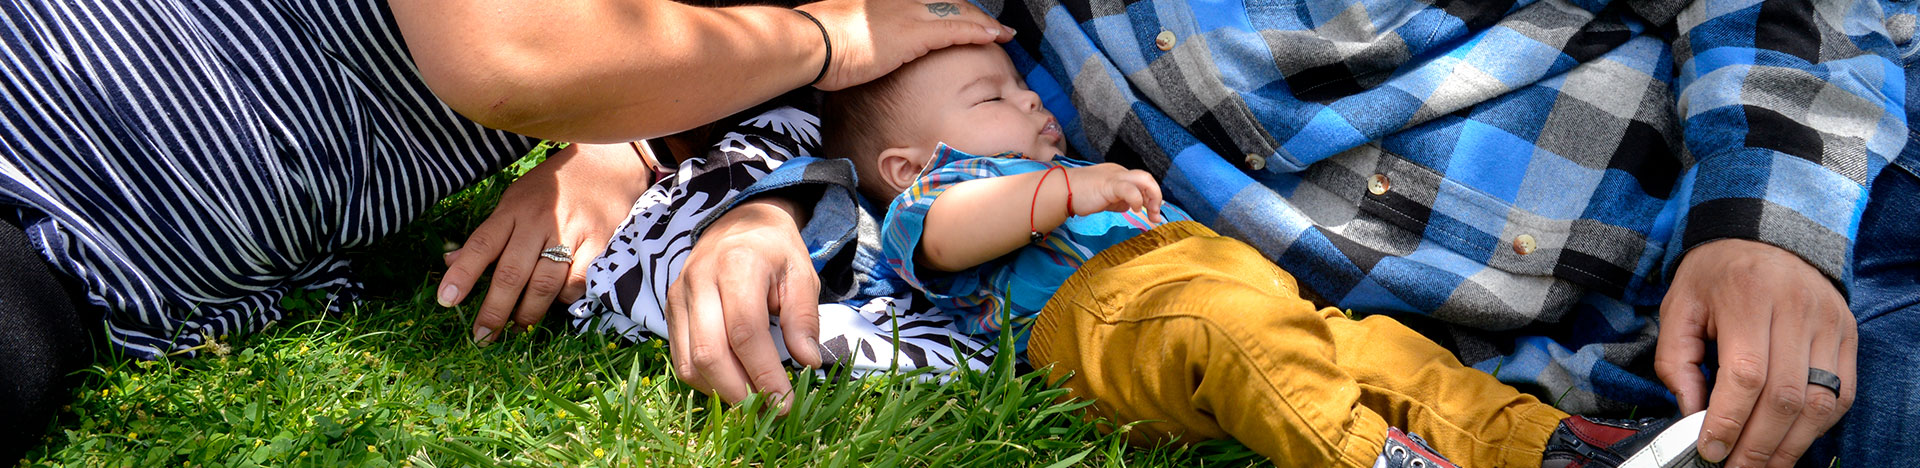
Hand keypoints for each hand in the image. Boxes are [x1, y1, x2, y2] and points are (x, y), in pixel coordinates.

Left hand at [438, 143, 652, 344]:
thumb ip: (489, 233)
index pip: (482, 245)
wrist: (607, 166)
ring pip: (543, 284)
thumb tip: (450, 260)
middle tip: (483, 336)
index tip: (445, 301)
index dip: (462, 274)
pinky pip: (576, 283)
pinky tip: (557, 301)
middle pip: (511, 273)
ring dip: (528, 312)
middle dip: (494, 310)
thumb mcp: (514, 199)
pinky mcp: (599, 244)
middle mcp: (540, 222)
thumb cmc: (553, 187)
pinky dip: (564, 299)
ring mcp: (571, 233)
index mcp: (514, 210)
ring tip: (518, 326)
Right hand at [666, 197, 823, 413]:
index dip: (764, 373)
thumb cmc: (775, 252)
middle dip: (740, 391)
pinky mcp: (670, 311)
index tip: (785, 402)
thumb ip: (803, 317)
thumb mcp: (801, 274)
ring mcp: (678, 297)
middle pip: (709, 352)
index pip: (744, 332)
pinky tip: (732, 386)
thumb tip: (807, 362)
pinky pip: (681, 359)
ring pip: (690, 362)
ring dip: (721, 392)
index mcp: (736, 265)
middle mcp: (699, 280)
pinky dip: (706, 382)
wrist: (737, 223)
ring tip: (754, 403)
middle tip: (769, 411)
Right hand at [799, 0, 1014, 91]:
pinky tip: (993, 37)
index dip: (955, 11)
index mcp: (888, 3)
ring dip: (983, 23)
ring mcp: (909, 14)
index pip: (932, 3)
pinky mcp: (912, 33)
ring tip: (1003, 34)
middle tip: (996, 27)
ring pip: (958, 13)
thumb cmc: (821, 45)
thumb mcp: (848, 34)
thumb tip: (871, 52)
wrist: (809, 43)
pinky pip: (955, 29)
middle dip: (974, 15)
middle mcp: (903, 2)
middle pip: (949, 4)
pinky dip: (977, 31)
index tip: (969, 20)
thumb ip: (868, 39)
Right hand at [1067, 163, 1164, 223]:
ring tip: (1152, 213)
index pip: (1141, 183)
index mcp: (1118, 174)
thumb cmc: (1078, 196)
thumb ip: (1116, 200)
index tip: (1153, 215)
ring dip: (1153, 197)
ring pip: (1144, 179)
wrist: (1061, 191)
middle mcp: (1119, 172)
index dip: (1150, 198)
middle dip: (1156, 197)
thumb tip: (1128, 206)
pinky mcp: (1109, 184)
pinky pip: (1130, 189)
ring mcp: (1114, 176)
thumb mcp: (1103, 198)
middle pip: (1146, 178)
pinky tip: (1136, 209)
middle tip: (1156, 215)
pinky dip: (1137, 199)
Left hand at [1654, 239, 1856, 466]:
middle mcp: (1797, 309)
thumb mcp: (1679, 307)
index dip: (1730, 421)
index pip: (1746, 375)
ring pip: (1820, 401)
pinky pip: (1841, 394)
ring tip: (1762, 465)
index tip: (1710, 449)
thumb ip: (1676, 361)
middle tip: (1735, 467)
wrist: (1764, 233)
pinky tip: (1790, 441)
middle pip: (1785, 396)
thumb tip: (1692, 412)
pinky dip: (1816, 425)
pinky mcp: (1847, 336)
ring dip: (1790, 444)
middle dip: (1759, 444)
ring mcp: (1829, 323)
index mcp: (1748, 297)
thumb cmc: (1716, 273)